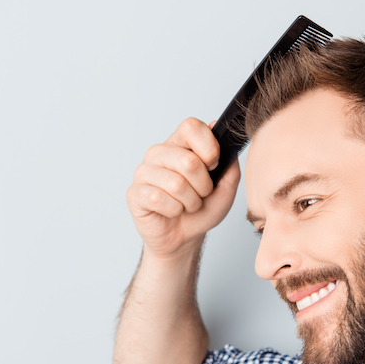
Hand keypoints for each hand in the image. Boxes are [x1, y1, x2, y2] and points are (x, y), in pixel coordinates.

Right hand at [126, 118, 240, 258]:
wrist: (184, 236)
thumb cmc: (202, 209)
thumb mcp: (225, 188)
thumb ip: (230, 165)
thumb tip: (225, 140)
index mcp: (181, 144)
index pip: (191, 126)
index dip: (209, 147)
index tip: (214, 166)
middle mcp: (159, 153)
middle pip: (189, 161)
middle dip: (203, 187)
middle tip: (200, 195)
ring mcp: (144, 172)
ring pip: (176, 184)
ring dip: (190, 202)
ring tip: (187, 205)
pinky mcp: (134, 193)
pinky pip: (159, 199)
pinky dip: (174, 211)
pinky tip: (171, 211)